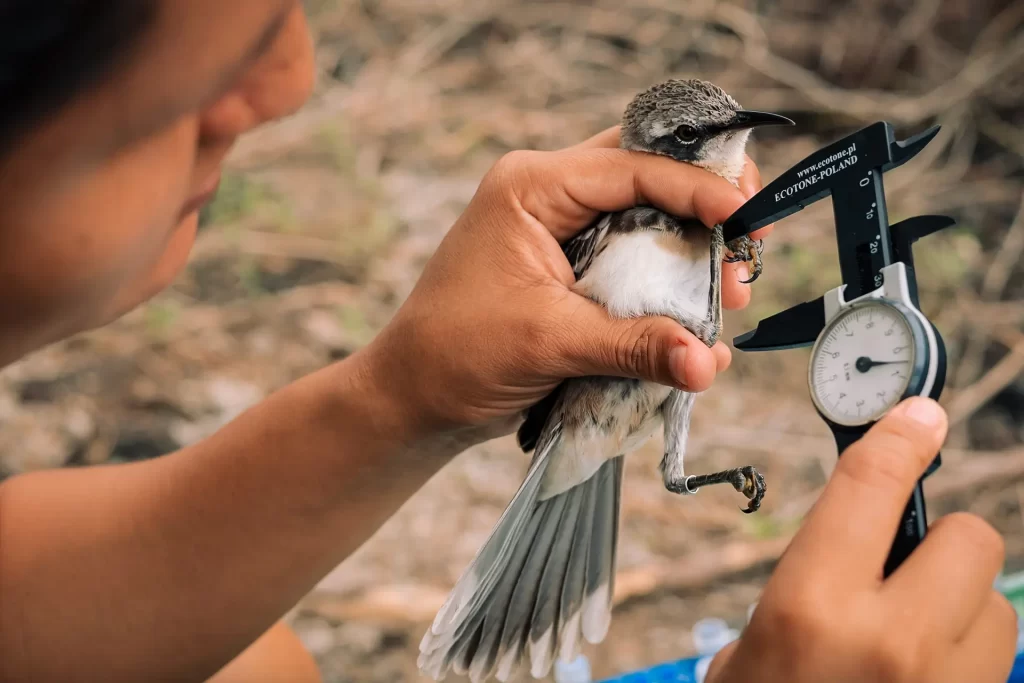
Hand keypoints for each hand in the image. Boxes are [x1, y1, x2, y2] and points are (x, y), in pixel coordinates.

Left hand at [361, 127, 766, 438]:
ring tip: (728, 295)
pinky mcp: (572, 271)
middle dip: (705, 209)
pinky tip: (696, 321)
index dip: (697, 188)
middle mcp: (551, 197)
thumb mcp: (548, 342)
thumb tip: (707, 363)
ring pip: (648, 220)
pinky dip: (668, 285)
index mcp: (533, 187)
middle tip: (750, 249)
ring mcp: (562, 233)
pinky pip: (635, 262)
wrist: (413, 397)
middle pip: (649, 176)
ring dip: (693, 252)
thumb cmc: (456, 355)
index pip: (632, 166)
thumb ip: (632, 346)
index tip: (749, 217)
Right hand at [706, 397, 1016, 682]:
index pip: (871, 484)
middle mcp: (890, 641)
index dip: (899, 437)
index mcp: (811, 607)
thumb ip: (807, 583)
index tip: (918, 417)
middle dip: (941, 540)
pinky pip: (997, 654)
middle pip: (968, 536)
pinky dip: (966, 651)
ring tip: (912, 637)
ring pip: (995, 601)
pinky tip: (922, 669)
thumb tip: (857, 539)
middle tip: (903, 568)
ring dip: (960, 605)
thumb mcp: (749, 644)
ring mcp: (945, 682)